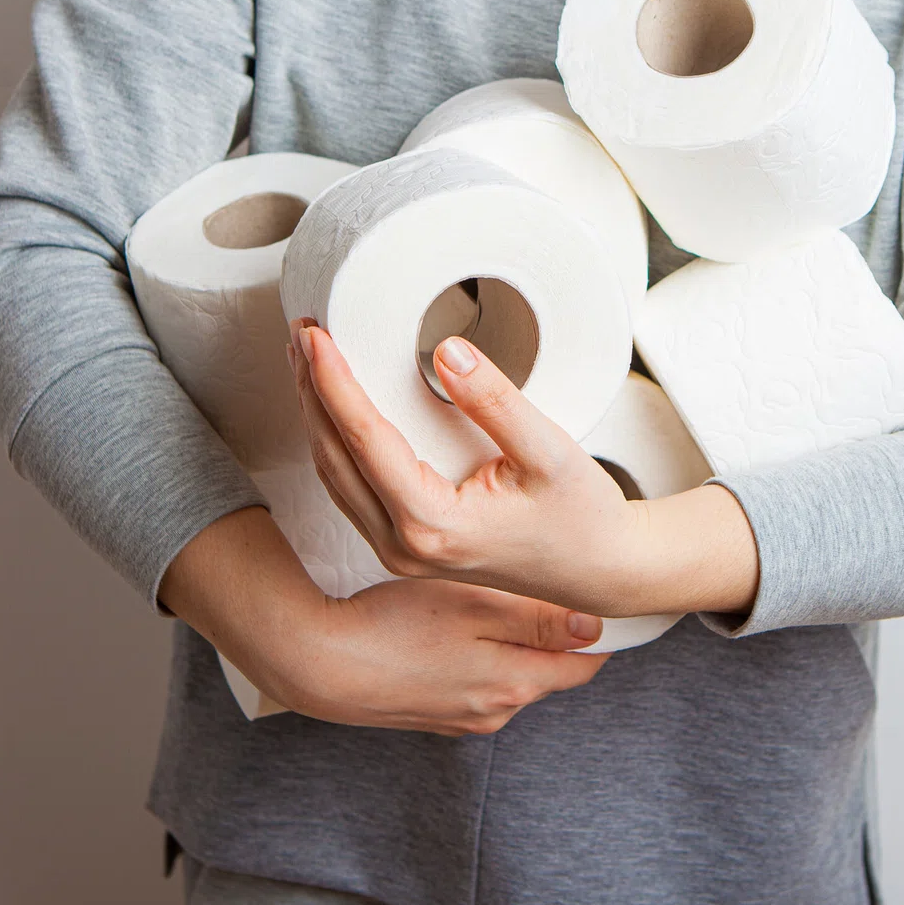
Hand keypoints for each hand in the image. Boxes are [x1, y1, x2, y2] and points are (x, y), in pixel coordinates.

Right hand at [158, 508, 608, 735]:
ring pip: (507, 673)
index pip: (585, 663)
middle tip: (535, 586)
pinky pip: (470, 682)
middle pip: (547, 667)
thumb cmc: (394, 625)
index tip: (591, 594)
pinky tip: (446, 629)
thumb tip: (594, 629)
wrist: (320, 663)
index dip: (594, 627)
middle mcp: (495, 710)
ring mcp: (461, 717)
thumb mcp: (475, 608)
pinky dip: (471, 657)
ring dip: (507, 643)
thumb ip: (538, 621)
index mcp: (516, 684)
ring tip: (486, 602)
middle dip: (550, 632)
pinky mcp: (430, 714)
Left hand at [287, 318, 757, 618]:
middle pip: (334, 457)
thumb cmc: (582, 515)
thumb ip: (495, 401)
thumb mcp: (549, 450)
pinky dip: (336, 442)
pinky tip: (335, 407)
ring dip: (317, 415)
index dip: (333, 381)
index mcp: (433, 525)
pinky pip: (351, 490)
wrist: (600, 570)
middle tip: (303, 333)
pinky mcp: (405, 548)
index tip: (316, 335)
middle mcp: (404, 546)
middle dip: (312, 391)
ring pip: (335, 476)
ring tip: (310, 359)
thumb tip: (445, 351)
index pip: (364, 439)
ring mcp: (400, 553)